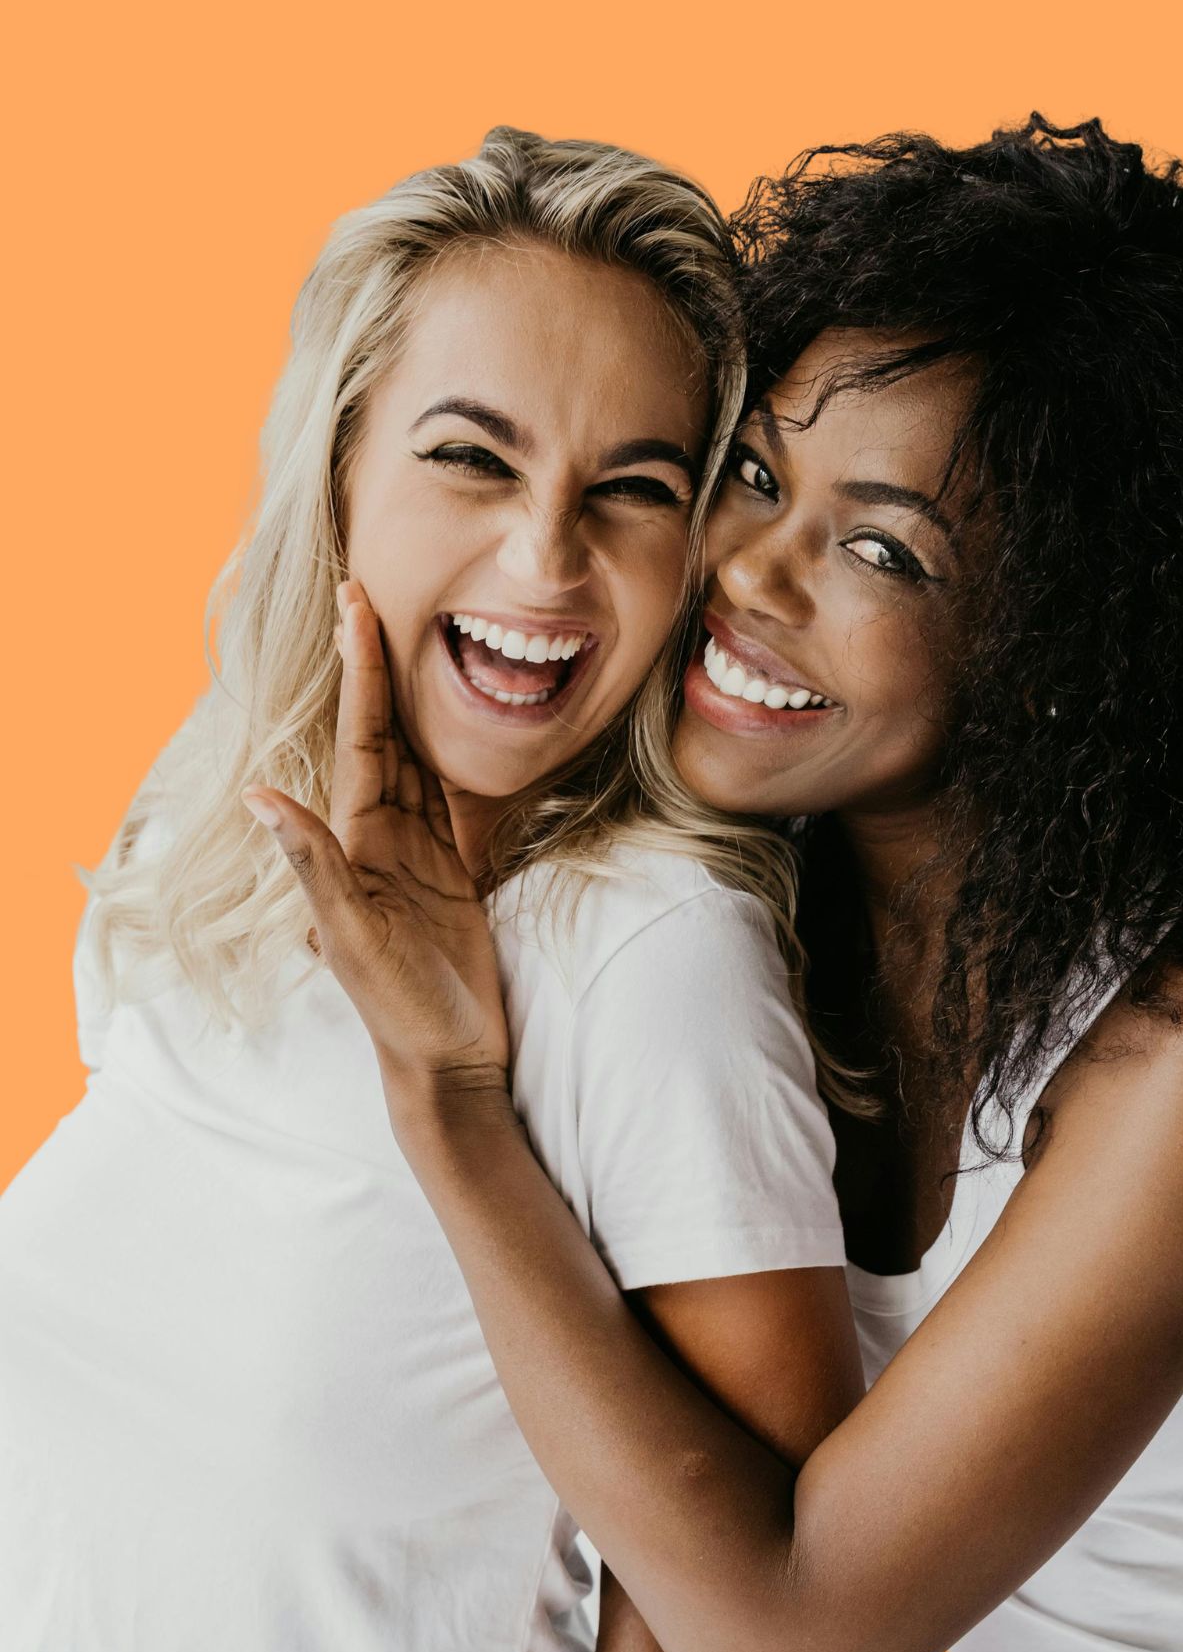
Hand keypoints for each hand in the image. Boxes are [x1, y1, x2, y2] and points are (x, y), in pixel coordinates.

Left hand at [241, 581, 511, 1100]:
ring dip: (409, 701)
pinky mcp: (450, 874)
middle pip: (383, 735)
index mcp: (356, 843)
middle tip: (373, 592)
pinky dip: (447, 757)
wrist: (448, 1059)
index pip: (361, 739)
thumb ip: (314, 865)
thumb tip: (261, 797)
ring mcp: (416, 855)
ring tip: (407, 639)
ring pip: (415, 760)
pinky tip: (451, 728)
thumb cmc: (397, 1006)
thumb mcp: (351, 935)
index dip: (360, 672)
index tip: (357, 605)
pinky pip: (447, 801)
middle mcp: (381, 839)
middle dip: (377, 666)